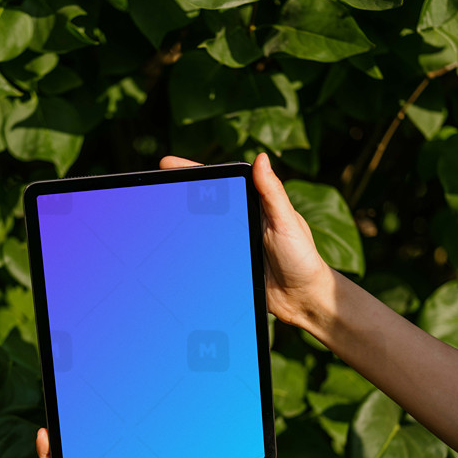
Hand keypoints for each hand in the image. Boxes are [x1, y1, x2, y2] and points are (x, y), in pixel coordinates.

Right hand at [160, 152, 329, 327]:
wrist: (303, 299)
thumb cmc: (302, 258)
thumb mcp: (286, 222)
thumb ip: (272, 193)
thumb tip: (261, 158)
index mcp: (254, 205)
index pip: (220, 183)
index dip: (194, 172)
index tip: (170, 164)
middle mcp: (242, 222)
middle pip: (204, 204)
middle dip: (178, 193)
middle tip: (154, 185)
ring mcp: (233, 245)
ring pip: (201, 230)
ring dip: (180, 224)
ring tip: (156, 214)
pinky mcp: (230, 266)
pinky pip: (204, 257)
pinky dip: (188, 253)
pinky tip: (169, 251)